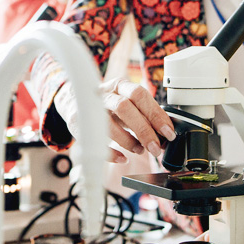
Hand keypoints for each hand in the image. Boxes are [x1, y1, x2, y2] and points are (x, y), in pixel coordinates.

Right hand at [56, 78, 176, 164]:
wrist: (74, 101)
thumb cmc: (109, 106)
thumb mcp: (127, 104)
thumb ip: (144, 115)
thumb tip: (165, 132)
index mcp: (120, 86)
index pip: (140, 94)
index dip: (156, 114)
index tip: (169, 133)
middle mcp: (104, 94)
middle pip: (125, 107)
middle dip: (143, 130)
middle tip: (155, 148)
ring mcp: (88, 107)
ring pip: (108, 122)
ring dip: (128, 140)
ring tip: (140, 150)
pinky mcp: (76, 123)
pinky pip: (94, 139)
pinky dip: (110, 152)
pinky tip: (122, 158)